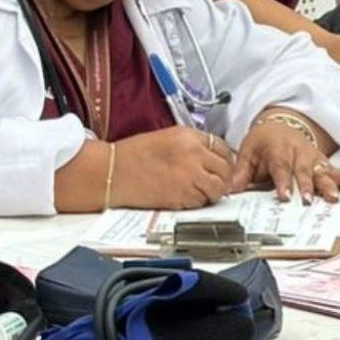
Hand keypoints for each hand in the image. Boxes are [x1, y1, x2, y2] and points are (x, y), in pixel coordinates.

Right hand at [107, 125, 233, 207]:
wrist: (113, 172)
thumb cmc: (134, 156)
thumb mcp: (167, 138)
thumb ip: (192, 145)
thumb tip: (212, 156)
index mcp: (189, 136)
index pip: (223, 148)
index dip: (225, 159)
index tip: (221, 166)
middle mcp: (193, 154)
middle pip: (226, 169)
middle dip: (222, 178)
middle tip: (212, 182)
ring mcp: (190, 176)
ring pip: (218, 188)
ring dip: (212, 192)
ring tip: (198, 191)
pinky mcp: (183, 196)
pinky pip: (202, 202)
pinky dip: (197, 202)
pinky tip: (184, 196)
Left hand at [232, 112, 339, 202]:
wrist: (282, 123)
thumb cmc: (265, 140)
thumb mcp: (248, 151)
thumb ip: (241, 172)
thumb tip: (231, 189)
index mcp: (279, 151)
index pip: (280, 168)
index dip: (283, 182)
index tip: (284, 197)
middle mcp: (299, 154)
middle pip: (304, 172)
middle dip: (307, 187)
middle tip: (308, 201)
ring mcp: (314, 159)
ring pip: (324, 173)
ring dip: (330, 186)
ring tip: (336, 198)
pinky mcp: (324, 163)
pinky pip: (339, 173)